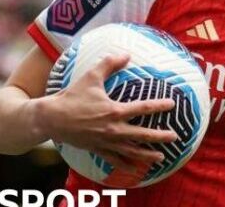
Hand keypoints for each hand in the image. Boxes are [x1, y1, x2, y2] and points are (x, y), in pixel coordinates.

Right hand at [38, 54, 177, 171]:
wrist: (50, 118)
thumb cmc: (72, 96)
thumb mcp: (91, 77)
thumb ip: (109, 64)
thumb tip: (126, 53)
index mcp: (114, 111)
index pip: (143, 108)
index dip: (159, 106)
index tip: (172, 104)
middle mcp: (113, 129)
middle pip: (142, 134)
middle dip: (160, 136)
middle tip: (174, 137)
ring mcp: (106, 142)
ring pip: (131, 151)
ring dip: (147, 155)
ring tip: (161, 157)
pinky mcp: (97, 149)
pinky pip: (114, 160)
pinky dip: (126, 166)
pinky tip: (136, 170)